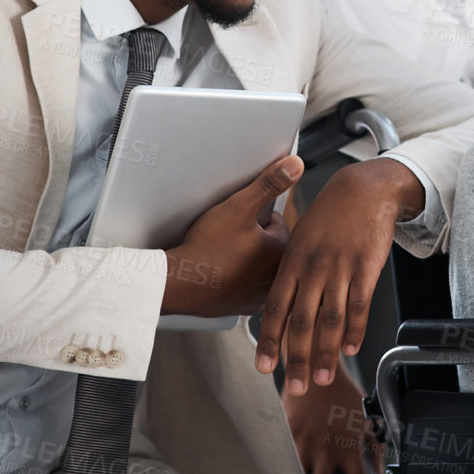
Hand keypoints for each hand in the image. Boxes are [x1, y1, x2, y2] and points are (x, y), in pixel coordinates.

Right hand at [161, 155, 301, 316]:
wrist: (178, 282)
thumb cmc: (207, 248)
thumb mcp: (239, 206)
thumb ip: (269, 184)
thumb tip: (294, 166)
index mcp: (281, 253)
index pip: (279, 225)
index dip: (257, 218)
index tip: (240, 222)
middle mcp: (275, 278)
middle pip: (271, 247)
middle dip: (255, 239)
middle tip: (230, 238)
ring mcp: (260, 295)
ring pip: (259, 267)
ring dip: (247, 260)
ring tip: (224, 254)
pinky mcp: (243, 307)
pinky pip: (246, 286)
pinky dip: (236, 279)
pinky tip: (220, 273)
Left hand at [255, 157, 422, 394]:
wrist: (362, 190)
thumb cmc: (329, 217)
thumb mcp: (300, 240)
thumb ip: (291, 274)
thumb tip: (281, 308)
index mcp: (292, 262)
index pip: (276, 308)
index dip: (268, 340)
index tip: (264, 367)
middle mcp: (313, 267)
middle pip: (302, 321)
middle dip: (297, 358)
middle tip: (296, 386)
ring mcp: (340, 268)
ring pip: (330, 319)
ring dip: (325, 353)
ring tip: (322, 377)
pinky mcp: (366, 267)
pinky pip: (359, 305)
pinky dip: (354, 330)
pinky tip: (350, 349)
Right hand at [283, 362, 386, 473]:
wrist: (316, 370)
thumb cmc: (342, 394)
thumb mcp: (366, 418)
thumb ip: (375, 446)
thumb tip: (382, 469)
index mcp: (347, 448)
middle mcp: (324, 450)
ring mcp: (302, 445)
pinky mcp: (285, 437)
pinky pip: (280, 461)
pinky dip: (280, 471)